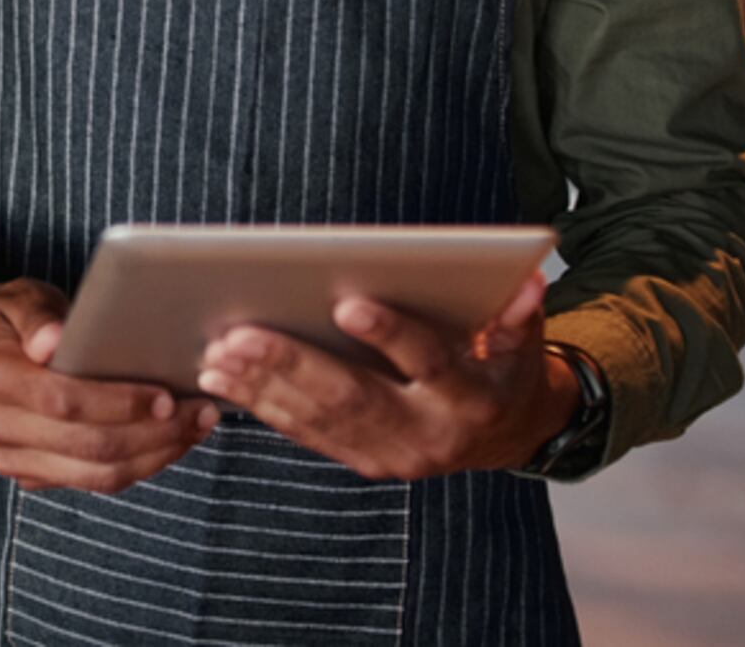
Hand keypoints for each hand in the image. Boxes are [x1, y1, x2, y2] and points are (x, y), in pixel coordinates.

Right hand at [0, 273, 220, 493]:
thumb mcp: (21, 299)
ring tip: (196, 429)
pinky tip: (170, 442)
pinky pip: (92, 482)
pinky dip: (138, 466)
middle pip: (87, 447)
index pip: (63, 401)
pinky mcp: (29, 475)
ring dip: (155, 457)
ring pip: (96, 475)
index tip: (167, 396)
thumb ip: (38, 318)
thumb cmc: (9, 318)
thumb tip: (53, 341)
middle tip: (200, 413)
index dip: (119, 404)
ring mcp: (11, 457)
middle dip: (153, 434)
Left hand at [195, 271, 578, 480]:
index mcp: (470, 396)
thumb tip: (527, 282)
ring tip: (217, 354)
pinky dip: (263, 407)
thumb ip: (518, 313)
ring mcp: (394, 455)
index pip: (428, 361)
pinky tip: (223, 381)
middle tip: (238, 335)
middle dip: (293, 364)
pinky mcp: (367, 462)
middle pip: (355, 398)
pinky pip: (309, 434)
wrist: (508, 432)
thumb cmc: (504, 364)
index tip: (346, 304)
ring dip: (263, 388)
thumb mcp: (521, 339)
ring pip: (321, 420)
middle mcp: (430, 434)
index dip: (391, 334)